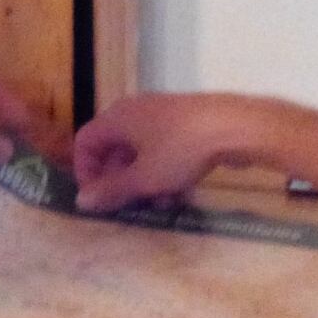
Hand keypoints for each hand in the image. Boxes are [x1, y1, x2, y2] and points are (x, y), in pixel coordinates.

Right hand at [70, 92, 260, 213]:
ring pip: (142, 153)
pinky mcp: (187, 123)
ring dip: (146, 181)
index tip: (99, 198)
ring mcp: (163, 115)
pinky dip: (166, 171)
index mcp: (118, 117)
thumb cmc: (181, 150)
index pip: (85, 141)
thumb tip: (81, 200)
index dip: (86, 172)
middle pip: (114, 149)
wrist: (236, 127)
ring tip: (163, 203)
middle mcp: (136, 111)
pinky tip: (182, 192)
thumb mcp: (143, 178)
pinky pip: (164, 149)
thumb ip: (111, 190)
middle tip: (132, 206)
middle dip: (122, 181)